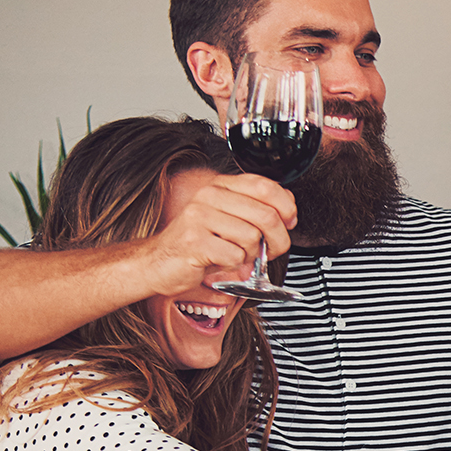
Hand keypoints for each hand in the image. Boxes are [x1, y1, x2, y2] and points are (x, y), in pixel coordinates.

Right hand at [143, 172, 296, 292]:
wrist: (161, 263)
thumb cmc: (200, 243)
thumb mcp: (230, 219)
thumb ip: (257, 208)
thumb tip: (288, 209)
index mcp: (220, 186)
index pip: (265, 186)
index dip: (287, 207)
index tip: (289, 222)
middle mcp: (208, 196)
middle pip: (266, 215)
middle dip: (277, 240)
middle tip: (268, 250)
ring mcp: (199, 217)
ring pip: (253, 237)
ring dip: (251, 254)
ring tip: (234, 253)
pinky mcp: (194, 241)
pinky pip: (236, 255)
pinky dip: (235, 264)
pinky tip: (221, 261)